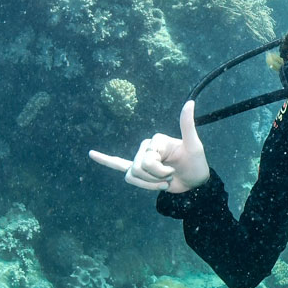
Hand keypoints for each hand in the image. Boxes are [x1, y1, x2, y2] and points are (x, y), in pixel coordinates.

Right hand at [89, 100, 208, 192]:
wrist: (195, 182)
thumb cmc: (196, 164)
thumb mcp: (194, 146)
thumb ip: (187, 125)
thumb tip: (189, 102)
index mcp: (156, 141)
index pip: (146, 160)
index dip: (160, 171)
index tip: (174, 170)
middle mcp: (146, 147)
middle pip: (138, 169)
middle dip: (154, 179)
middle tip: (170, 177)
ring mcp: (142, 158)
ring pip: (132, 176)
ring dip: (148, 185)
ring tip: (163, 183)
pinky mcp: (140, 170)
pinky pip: (118, 164)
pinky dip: (105, 160)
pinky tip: (92, 154)